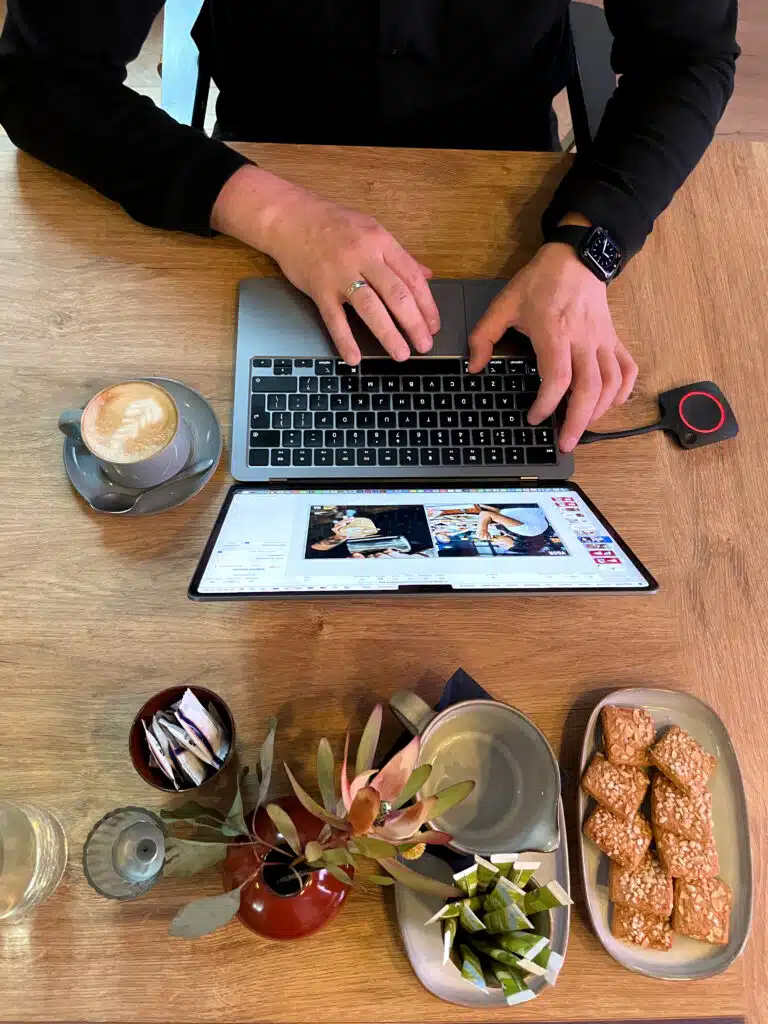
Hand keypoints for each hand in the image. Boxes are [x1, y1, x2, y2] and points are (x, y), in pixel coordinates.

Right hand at [212, 165, 439, 362]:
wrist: (290, 217)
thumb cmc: (332, 223)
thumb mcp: (372, 230)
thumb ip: (398, 256)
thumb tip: (426, 275)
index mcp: (381, 242)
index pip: (412, 277)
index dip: (427, 304)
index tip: (434, 325)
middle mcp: (363, 257)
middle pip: (396, 295)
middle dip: (414, 323)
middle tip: (425, 345)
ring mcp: (340, 274)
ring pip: (370, 308)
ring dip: (388, 334)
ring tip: (402, 354)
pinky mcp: (319, 289)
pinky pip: (334, 319)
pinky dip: (345, 341)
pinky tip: (355, 358)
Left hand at [468, 243, 637, 450]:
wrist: (577, 256)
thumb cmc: (540, 281)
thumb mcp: (504, 304)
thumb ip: (484, 337)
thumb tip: (473, 368)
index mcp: (554, 332)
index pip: (558, 378)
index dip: (547, 403)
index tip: (535, 417)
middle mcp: (583, 340)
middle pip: (589, 389)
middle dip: (578, 421)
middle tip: (566, 443)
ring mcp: (602, 341)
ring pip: (610, 384)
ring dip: (599, 411)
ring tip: (581, 427)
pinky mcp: (614, 339)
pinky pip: (627, 369)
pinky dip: (622, 391)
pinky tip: (609, 405)